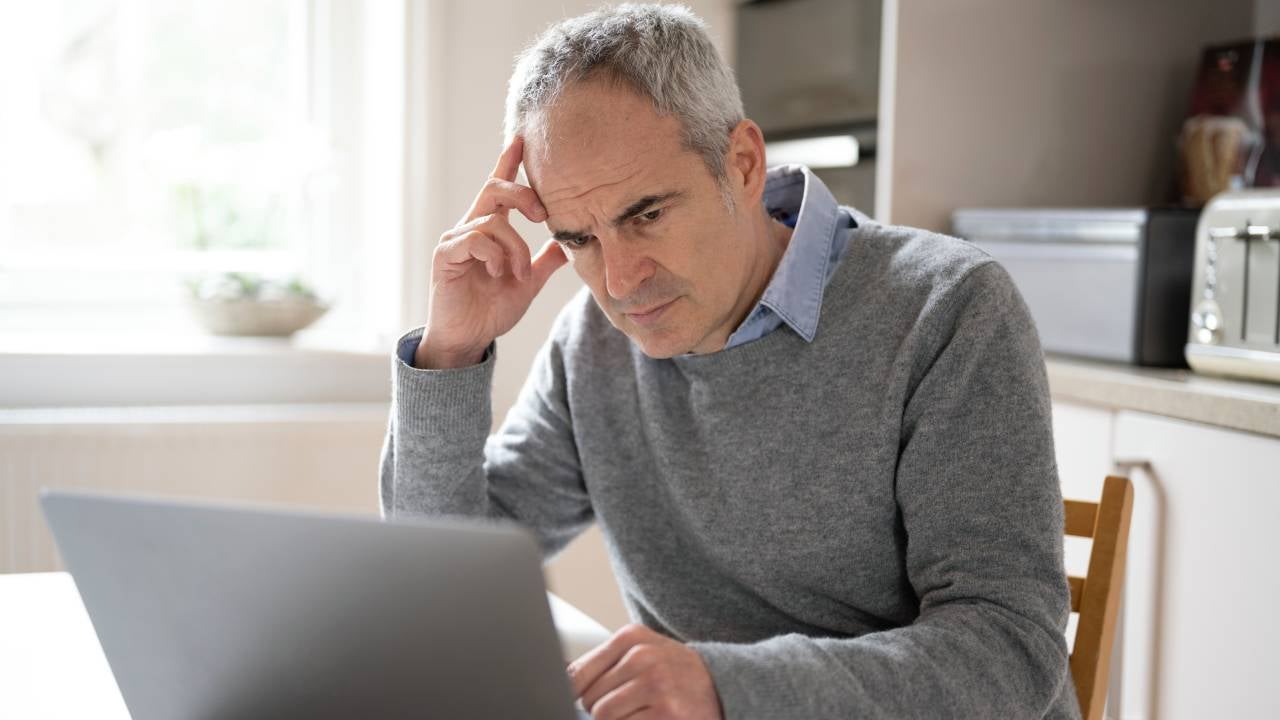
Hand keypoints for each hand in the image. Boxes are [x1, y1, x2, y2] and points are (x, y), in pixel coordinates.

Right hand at [415, 136, 568, 368]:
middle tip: (543, 215)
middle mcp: (470, 228)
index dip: (508, 163)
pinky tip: (499, 273)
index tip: (520, 139)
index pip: (499, 189)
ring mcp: (455, 240)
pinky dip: (495, 255)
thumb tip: (569, 242)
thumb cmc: (491, 310)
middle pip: (493, 189)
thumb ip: (545, 261)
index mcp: (490, 230)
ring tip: (518, 274)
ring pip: (492, 222)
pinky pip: (475, 239)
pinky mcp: (445, 255)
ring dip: (515, 248)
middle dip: (521, 194)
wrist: (468, 339)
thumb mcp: (528, 283)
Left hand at [570, 624, 722, 719]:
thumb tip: (561, 676)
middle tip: (627, 707)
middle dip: (600, 710)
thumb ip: (603, 662)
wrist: (723, 685)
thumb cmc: (674, 671)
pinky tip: (650, 719)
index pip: (577, 674)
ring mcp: (655, 685)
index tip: (589, 700)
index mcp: (631, 638)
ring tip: (639, 713)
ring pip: (604, 716)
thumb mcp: (641, 652)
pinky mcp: (666, 713)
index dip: (577, 695)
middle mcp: (642, 657)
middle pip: (590, 699)